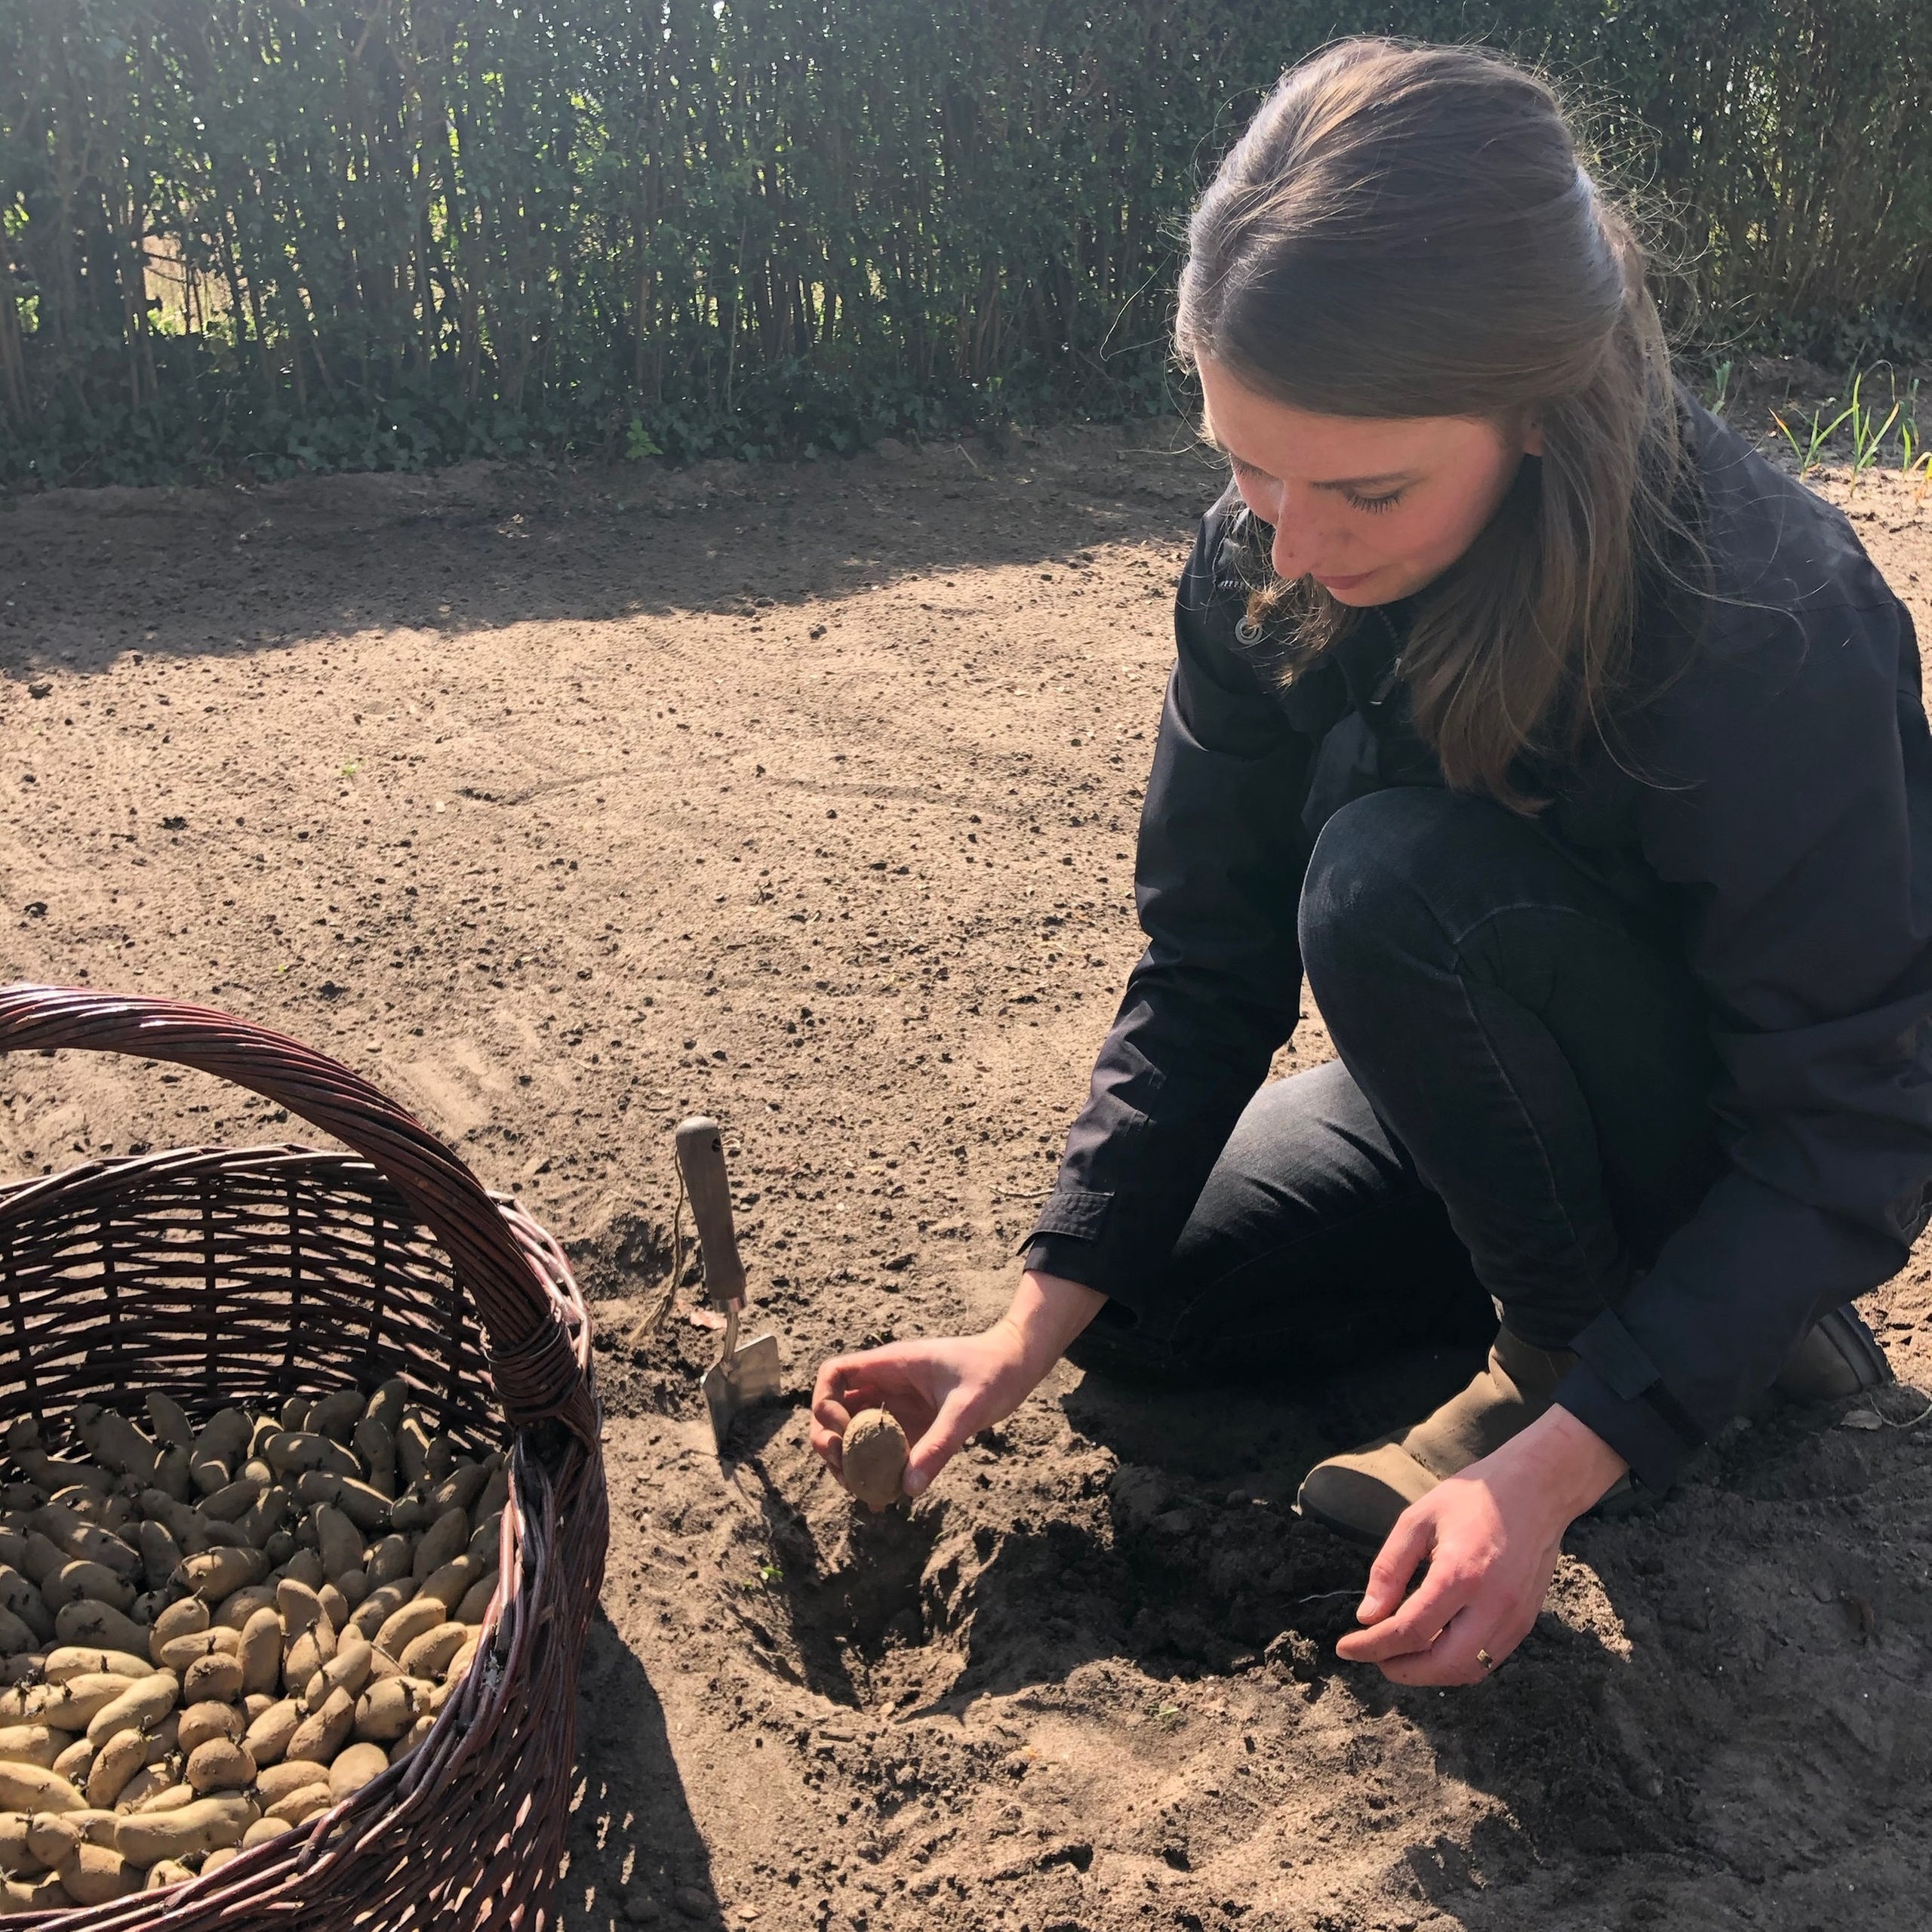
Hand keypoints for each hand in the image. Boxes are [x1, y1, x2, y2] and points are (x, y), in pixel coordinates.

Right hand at [810, 1271, 1105, 1501]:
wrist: (1017, 1364)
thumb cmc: (993, 1372)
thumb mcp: (967, 1408)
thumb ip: (939, 1444)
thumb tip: (909, 1487)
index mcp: (891, 1365)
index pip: (835, 1373)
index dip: (825, 1402)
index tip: (842, 1432)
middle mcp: (887, 1384)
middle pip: (837, 1408)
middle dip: (830, 1440)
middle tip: (844, 1471)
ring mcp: (899, 1405)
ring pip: (856, 1431)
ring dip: (851, 1460)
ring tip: (861, 1491)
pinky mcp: (914, 1424)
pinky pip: (884, 1447)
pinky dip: (878, 1470)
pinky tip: (886, 1497)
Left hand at [1332, 1405, 1627, 1685]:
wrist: (1535, 1489)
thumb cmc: (1472, 1498)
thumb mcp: (1417, 1519)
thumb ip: (1389, 1569)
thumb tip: (1367, 1616)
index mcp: (1460, 1574)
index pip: (1409, 1631)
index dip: (1372, 1646)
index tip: (1346, 1648)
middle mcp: (1492, 1604)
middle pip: (1442, 1665)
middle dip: (1401, 1670)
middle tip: (1374, 1656)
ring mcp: (1514, 1617)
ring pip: (1468, 1671)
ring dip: (1429, 1673)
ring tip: (1399, 1654)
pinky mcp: (1525, 1622)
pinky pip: (1488, 1660)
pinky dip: (1456, 1665)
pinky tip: (1433, 1647)